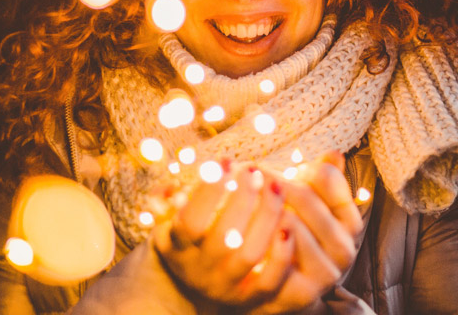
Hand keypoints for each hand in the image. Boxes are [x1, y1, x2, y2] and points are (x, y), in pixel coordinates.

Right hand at [152, 164, 295, 307]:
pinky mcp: (250, 297)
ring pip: (250, 253)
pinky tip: (289, 222)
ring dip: (267, 215)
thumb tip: (175, 187)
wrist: (198, 278)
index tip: (226, 160)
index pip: (191, 220)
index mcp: (177, 246)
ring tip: (275, 185)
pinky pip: (270, 280)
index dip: (209, 190)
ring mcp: (225, 285)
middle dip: (242, 197)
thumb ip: (168, 197)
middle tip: (253, 169)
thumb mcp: (170, 216)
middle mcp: (199, 269)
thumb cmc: (190, 232)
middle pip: (224, 235)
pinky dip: (282, 252)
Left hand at [245, 152, 363, 314]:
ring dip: (258, 205)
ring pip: (288, 222)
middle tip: (244, 172)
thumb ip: (322, 179)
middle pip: (303, 196)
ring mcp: (326, 274)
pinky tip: (238, 230)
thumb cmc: (292, 234)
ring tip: (238, 197)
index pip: (325, 176)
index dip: (292, 165)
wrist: (276, 289)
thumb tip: (334, 153)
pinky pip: (277, 258)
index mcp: (350, 222)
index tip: (267, 166)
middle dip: (270, 180)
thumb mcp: (308, 204)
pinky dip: (256, 239)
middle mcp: (345, 250)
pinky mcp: (302, 294)